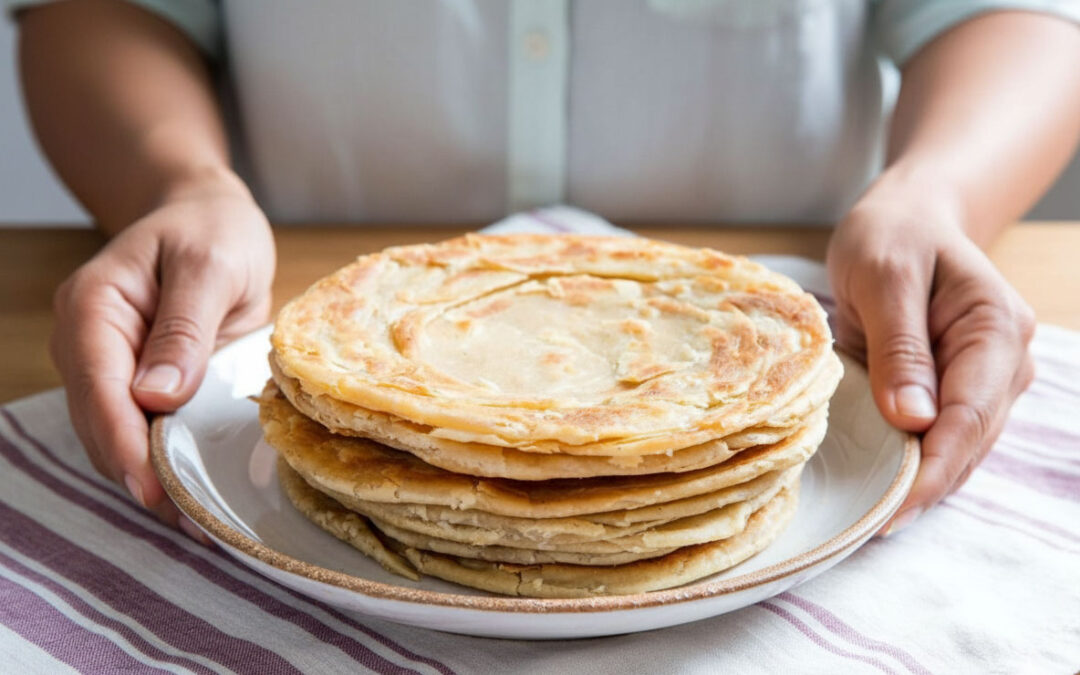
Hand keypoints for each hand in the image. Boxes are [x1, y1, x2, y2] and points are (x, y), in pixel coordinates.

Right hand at [51, 179, 274, 539]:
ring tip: (199, 523)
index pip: (98, 384)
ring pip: (115, 437)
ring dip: (152, 479)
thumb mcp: (210, 265)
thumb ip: (184, 327)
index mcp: (94, 306)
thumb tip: (156, 396)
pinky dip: (165, 462)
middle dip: (139, 473)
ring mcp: (107, 367)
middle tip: (191, 523)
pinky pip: (142, 430)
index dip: (122, 440)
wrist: (208, 218)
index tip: (152, 486)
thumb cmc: (210, 230)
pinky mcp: (136, 383)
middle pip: (99, 422)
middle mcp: (88, 343)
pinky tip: (195, 495)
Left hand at [827, 189, 1034, 534]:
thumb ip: (900, 347)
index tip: (890, 508)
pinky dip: (914, 461)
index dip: (932, 469)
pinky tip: (883, 487)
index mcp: (996, 329)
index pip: (968, 417)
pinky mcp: (959, 387)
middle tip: (868, 525)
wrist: (905, 218)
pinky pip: (942, 435)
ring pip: (960, 447)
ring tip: (871, 516)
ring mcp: (987, 378)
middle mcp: (1004, 361)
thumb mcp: (884, 277)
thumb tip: (913, 420)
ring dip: (920, 481)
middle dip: (924, 485)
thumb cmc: (892, 236)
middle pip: (969, 442)